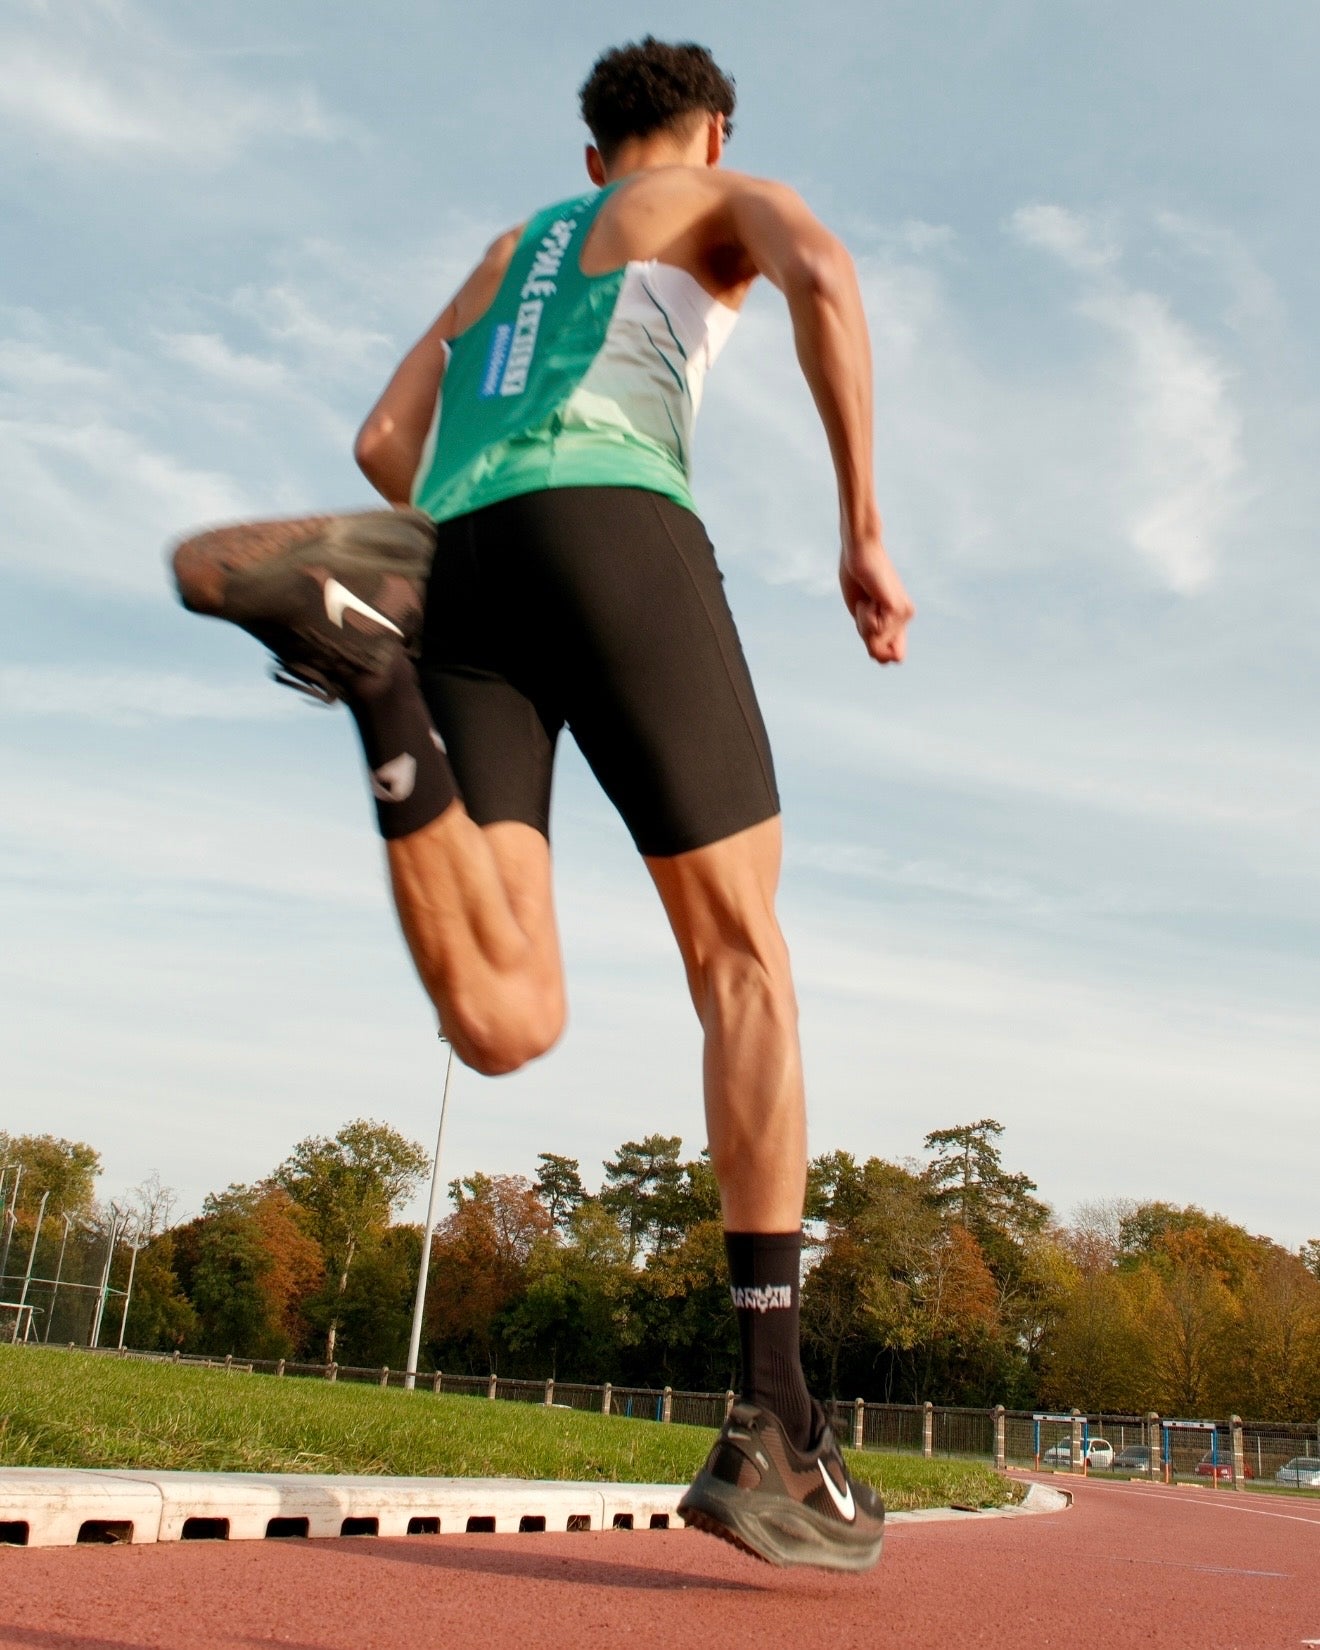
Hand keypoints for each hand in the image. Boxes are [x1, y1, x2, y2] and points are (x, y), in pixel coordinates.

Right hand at [840, 538, 913, 664]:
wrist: (859, 552)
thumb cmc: (857, 579)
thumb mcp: (861, 617)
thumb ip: (871, 638)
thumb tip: (883, 660)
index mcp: (897, 621)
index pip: (893, 656)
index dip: (877, 650)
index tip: (867, 622)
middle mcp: (906, 619)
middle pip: (884, 655)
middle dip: (868, 638)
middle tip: (867, 610)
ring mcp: (904, 614)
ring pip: (877, 643)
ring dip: (863, 623)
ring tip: (868, 599)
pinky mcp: (898, 609)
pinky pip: (876, 631)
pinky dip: (865, 617)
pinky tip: (870, 598)